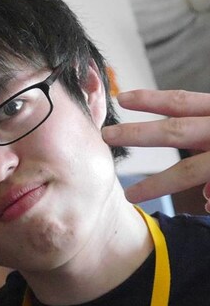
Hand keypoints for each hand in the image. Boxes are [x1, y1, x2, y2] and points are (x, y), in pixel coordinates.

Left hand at [102, 89, 209, 210]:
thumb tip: (203, 194)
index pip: (182, 103)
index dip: (150, 100)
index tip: (121, 98)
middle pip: (175, 130)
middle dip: (137, 134)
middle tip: (105, 135)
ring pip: (189, 170)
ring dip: (158, 183)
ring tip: (130, 196)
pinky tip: (205, 207)